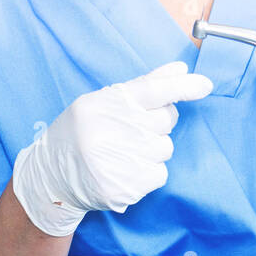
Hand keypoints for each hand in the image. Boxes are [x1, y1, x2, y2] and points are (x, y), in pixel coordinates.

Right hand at [12, 61, 212, 236]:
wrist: (50, 178)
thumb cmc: (81, 133)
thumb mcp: (103, 102)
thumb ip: (144, 86)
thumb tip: (180, 69)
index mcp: (107, 104)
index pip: (154, 89)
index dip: (184, 86)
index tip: (205, 85)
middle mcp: (113, 130)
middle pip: (167, 120)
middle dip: (158, 123)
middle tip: (132, 130)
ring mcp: (120, 160)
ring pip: (165, 148)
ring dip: (152, 150)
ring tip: (123, 152)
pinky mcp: (126, 187)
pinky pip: (159, 174)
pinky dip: (147, 173)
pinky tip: (123, 170)